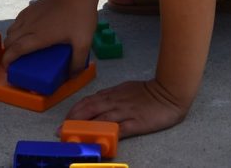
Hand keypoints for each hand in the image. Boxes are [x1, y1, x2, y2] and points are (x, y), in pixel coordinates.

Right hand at [2, 0, 97, 71]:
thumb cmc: (80, 18)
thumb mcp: (83, 43)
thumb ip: (77, 62)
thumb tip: (71, 75)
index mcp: (39, 37)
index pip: (15, 49)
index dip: (7, 60)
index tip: (6, 68)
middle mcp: (30, 26)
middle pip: (9, 40)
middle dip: (8, 52)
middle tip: (15, 60)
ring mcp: (29, 15)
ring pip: (11, 30)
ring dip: (11, 40)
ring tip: (19, 47)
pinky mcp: (31, 7)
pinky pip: (17, 21)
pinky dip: (16, 29)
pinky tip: (25, 32)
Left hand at [65, 78, 187, 136]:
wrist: (168, 92)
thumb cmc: (148, 92)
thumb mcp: (125, 89)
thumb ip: (111, 96)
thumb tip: (97, 101)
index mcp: (112, 94)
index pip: (88, 100)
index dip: (75, 110)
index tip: (65, 118)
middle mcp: (115, 102)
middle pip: (89, 109)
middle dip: (74, 119)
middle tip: (62, 129)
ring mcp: (125, 112)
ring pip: (100, 119)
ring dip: (85, 128)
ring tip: (73, 136)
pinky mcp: (136, 123)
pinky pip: (120, 130)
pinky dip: (107, 135)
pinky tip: (99, 141)